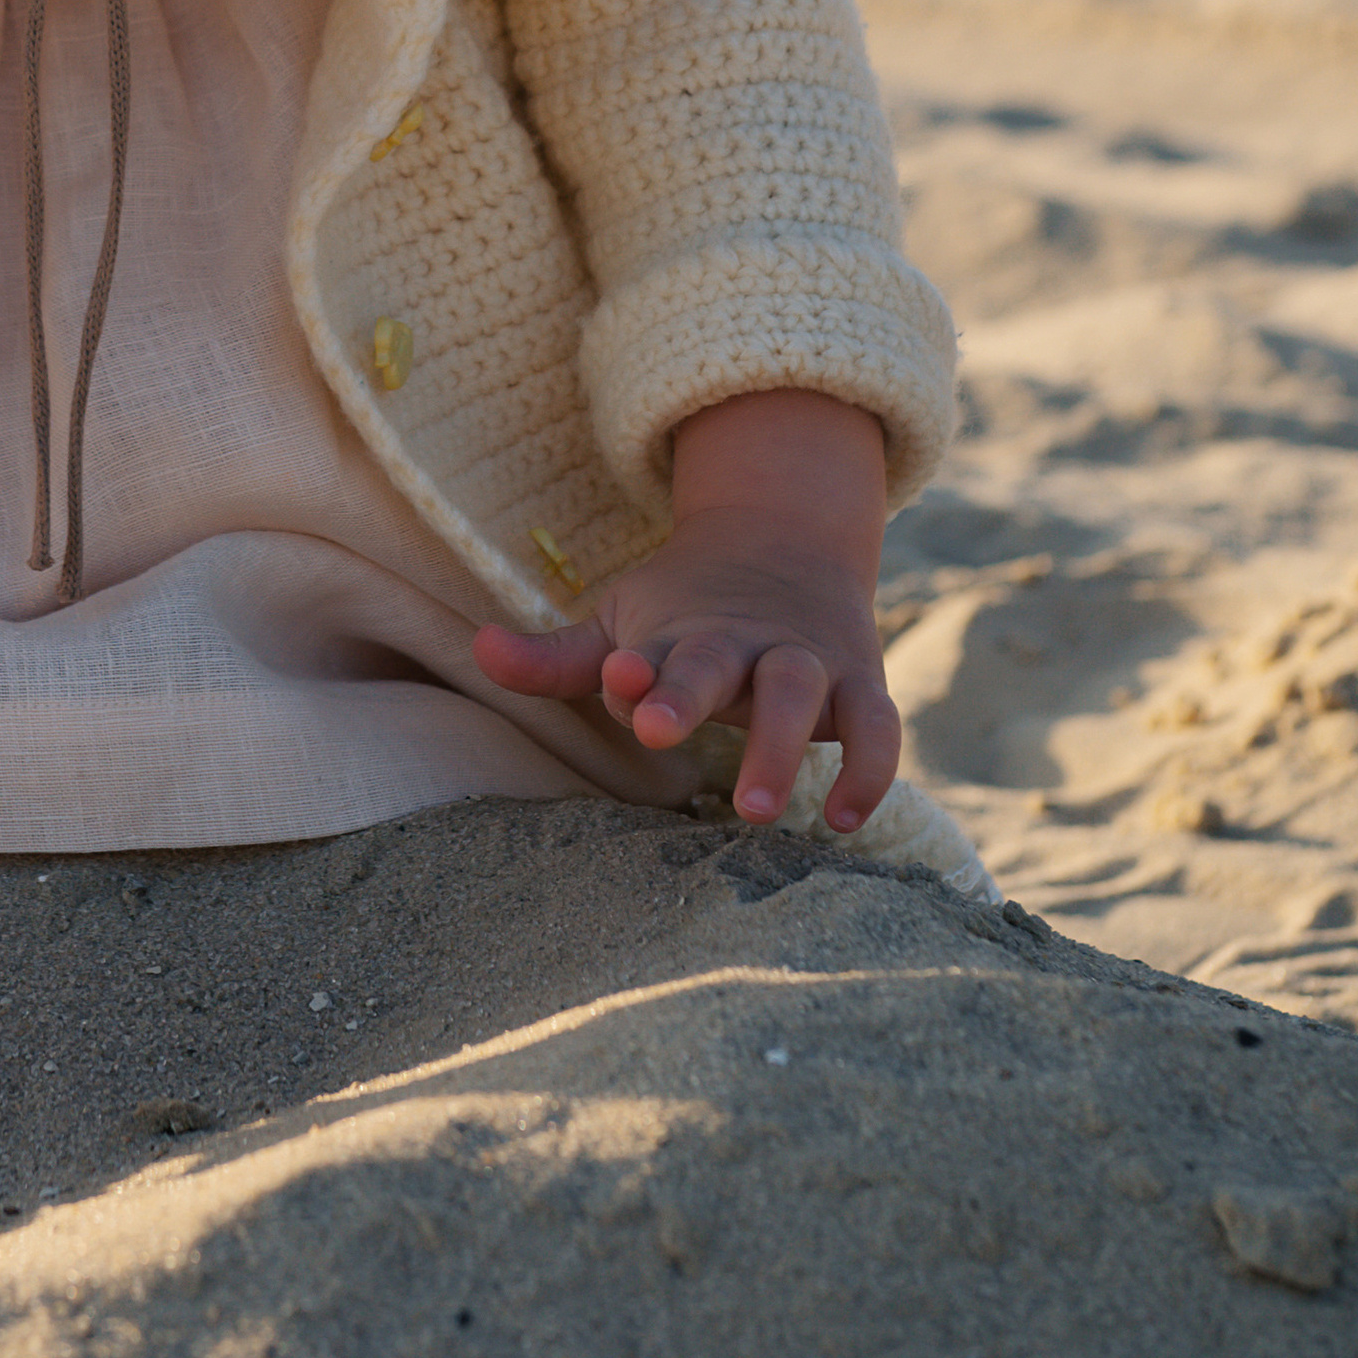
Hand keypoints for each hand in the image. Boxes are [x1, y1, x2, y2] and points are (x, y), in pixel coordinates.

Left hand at [473, 390, 898, 831]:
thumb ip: (557, 657)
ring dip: (779, 743)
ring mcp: (806, 660)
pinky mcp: (859, 685)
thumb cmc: (687, 603)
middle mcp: (743, 642)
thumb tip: (479, 648)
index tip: (619, 680)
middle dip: (689, 694)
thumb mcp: (623, 620)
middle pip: (720, 662)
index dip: (638, 670)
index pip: (654, 650)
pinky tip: (841, 821)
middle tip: (657, 734)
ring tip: (752, 807)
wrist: (788, 536)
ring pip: (801, 691)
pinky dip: (870, 769)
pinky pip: (878, 726)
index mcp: (682, 629)